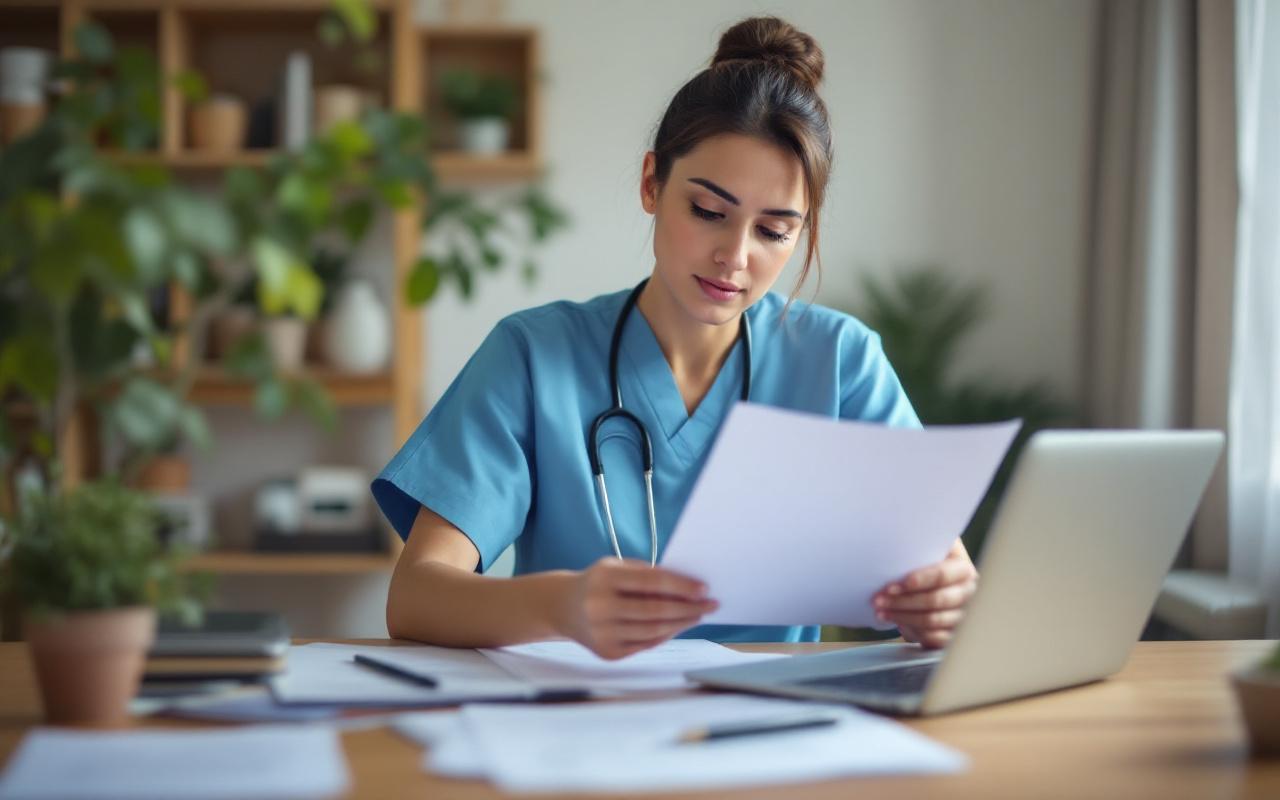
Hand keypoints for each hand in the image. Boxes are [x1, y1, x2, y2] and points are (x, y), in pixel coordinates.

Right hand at [557, 558, 718, 659]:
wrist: (562, 607)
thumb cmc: (598, 582)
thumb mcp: (616, 567)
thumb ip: (647, 575)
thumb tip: (688, 588)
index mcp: (604, 578)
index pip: (652, 583)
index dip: (682, 586)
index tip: (704, 588)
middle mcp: (600, 607)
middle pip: (656, 611)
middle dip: (688, 608)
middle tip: (710, 604)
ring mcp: (602, 633)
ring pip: (653, 631)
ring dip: (681, 623)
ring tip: (698, 615)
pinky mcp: (607, 652)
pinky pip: (645, 645)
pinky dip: (665, 635)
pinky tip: (678, 626)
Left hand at [872, 540, 977, 648]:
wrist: (931, 582)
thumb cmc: (925, 561)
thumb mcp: (926, 545)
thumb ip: (918, 539)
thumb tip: (897, 526)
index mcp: (963, 569)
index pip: (942, 575)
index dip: (918, 580)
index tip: (892, 585)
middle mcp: (968, 593)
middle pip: (936, 600)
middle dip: (903, 601)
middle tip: (878, 600)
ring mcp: (963, 615)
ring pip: (932, 621)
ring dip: (902, 616)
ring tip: (881, 611)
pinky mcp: (954, 634)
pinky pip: (935, 638)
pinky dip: (914, 632)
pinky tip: (898, 623)